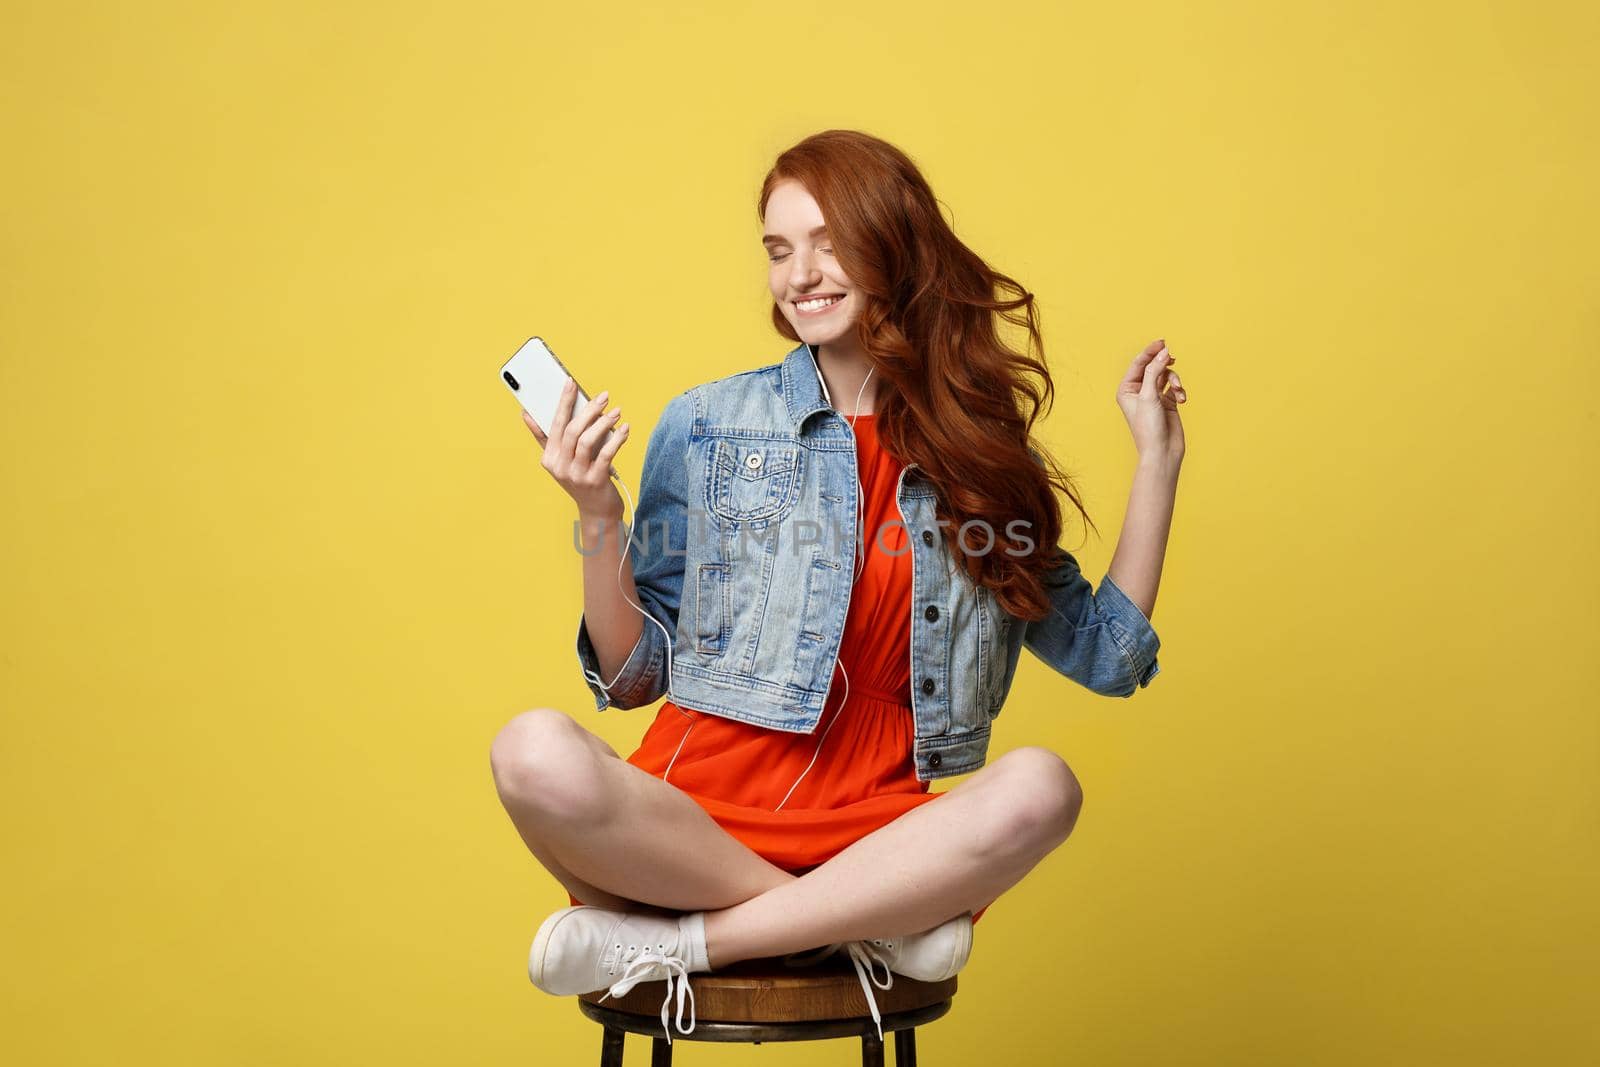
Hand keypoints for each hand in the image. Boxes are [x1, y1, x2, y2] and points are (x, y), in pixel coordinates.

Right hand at [523, 378, 628, 517]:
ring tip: (616, 412)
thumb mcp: (560, 460)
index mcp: (548, 458)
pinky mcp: (595, 481)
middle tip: (603, 396)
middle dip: (588, 410)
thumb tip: (526, 413)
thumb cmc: (581, 478)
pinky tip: (625, 429)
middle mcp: (559, 467)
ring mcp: (576, 475)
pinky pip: (606, 454)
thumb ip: (545, 438)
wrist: (597, 511)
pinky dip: (617, 439)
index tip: (571, 382)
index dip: (563, 402)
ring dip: (603, 422)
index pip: (553, 424)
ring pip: (587, 441)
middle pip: (571, 431)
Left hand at [1115, 338, 1187, 463]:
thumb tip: (1163, 352)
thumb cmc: (1149, 427)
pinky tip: (1182, 400)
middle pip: (1152, 367)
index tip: (1162, 342)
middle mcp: (1138, 391)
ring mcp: (1153, 397)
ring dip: (1174, 379)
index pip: (1138, 364)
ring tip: (1179, 389)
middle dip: (1163, 363)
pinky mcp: (1167, 402)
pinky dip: (1179, 390)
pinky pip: (1174, 387)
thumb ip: (1155, 371)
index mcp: (1126, 389)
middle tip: (1172, 356)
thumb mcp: (1149, 395)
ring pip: (1166, 376)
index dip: (1150, 351)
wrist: (1162, 451)